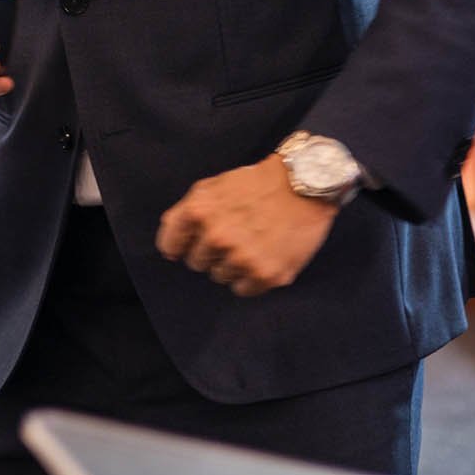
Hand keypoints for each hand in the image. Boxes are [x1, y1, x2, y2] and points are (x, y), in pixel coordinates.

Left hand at [156, 155, 337, 297]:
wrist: (304, 186)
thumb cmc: (256, 184)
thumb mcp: (212, 187)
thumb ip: (185, 213)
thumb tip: (170, 247)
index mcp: (199, 212)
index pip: (171, 246)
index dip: (181, 244)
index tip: (193, 242)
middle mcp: (217, 237)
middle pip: (197, 263)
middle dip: (211, 251)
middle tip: (233, 235)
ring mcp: (242, 258)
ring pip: (220, 276)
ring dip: (232, 264)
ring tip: (252, 242)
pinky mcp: (266, 275)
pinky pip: (243, 290)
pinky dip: (251, 277)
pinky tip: (263, 255)